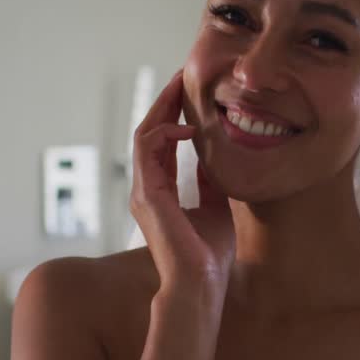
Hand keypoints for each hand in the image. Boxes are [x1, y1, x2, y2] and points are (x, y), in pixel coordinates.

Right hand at [129, 70, 234, 298]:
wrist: (201, 282)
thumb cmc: (208, 254)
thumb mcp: (216, 207)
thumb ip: (209, 183)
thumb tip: (213, 160)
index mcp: (160, 191)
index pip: (162, 143)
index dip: (174, 116)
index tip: (189, 94)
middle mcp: (146, 188)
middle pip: (149, 133)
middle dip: (165, 104)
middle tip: (181, 77)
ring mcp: (143, 191)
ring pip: (143, 136)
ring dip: (162, 109)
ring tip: (180, 87)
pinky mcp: (147, 195)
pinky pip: (148, 151)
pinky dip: (165, 133)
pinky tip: (187, 126)